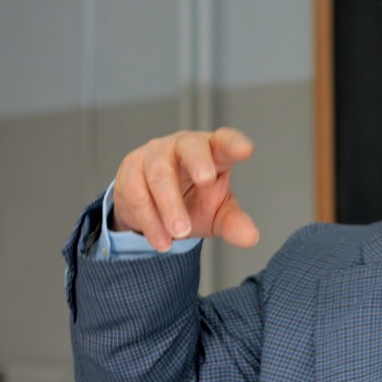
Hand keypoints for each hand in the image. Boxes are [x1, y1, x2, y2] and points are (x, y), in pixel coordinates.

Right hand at [111, 127, 259, 251]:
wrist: (152, 209)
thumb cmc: (192, 200)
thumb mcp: (216, 214)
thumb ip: (233, 222)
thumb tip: (251, 237)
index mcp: (212, 151)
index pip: (224, 141)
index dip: (233, 143)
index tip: (245, 150)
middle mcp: (184, 146)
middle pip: (190, 146)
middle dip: (199, 160)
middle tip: (206, 179)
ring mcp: (155, 155)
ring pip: (160, 174)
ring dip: (170, 205)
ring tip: (181, 233)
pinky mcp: (131, 170)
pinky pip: (137, 193)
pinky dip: (150, 220)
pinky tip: (162, 240)